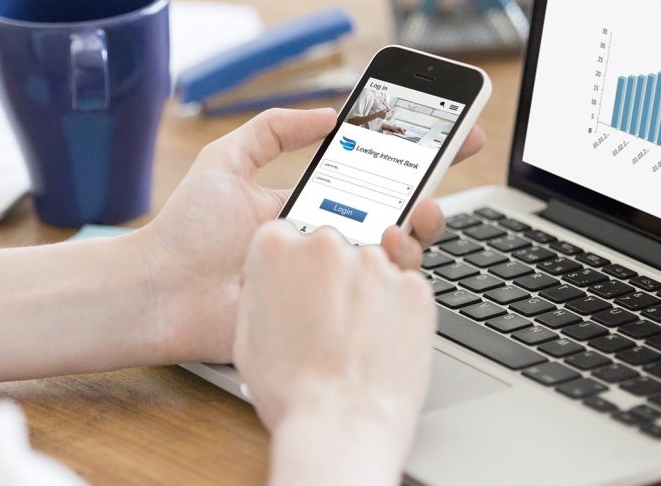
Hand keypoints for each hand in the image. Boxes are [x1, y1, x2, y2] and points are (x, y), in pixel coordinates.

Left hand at [141, 108, 482, 362]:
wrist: (160, 292)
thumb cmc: (186, 230)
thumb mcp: (225, 161)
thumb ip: (272, 130)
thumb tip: (330, 114)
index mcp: (309, 204)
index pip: (372, 176)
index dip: (411, 155)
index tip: (448, 131)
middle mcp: (326, 238)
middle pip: (396, 212)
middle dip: (432, 185)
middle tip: (451, 161)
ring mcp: (329, 275)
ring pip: (394, 252)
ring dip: (420, 225)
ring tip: (423, 207)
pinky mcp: (325, 309)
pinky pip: (371, 291)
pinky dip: (393, 268)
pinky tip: (393, 246)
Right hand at [234, 221, 435, 484]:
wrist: (342, 423)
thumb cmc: (290, 390)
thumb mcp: (246, 335)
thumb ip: (261, 292)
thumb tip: (273, 281)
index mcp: (276, 248)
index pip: (283, 237)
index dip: (289, 269)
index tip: (295, 290)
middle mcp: (327, 244)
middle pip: (329, 248)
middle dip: (328, 277)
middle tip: (325, 321)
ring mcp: (376, 263)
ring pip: (370, 266)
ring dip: (364, 292)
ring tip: (353, 339)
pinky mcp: (414, 286)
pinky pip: (403, 288)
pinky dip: (396, 309)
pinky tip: (379, 342)